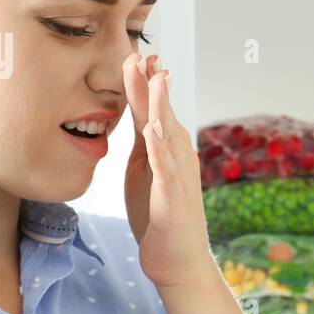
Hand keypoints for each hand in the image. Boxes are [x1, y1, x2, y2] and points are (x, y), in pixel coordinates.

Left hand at [122, 53, 213, 288]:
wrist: (177, 261)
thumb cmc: (158, 217)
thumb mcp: (144, 172)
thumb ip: (144, 143)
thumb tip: (138, 114)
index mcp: (165, 149)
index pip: (152, 109)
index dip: (143, 82)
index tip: (136, 53)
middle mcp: (176, 156)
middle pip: (161, 112)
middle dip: (152, 82)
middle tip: (143, 52)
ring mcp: (177, 176)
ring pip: (168, 134)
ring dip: (161, 105)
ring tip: (156, 78)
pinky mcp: (173, 198)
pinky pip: (165, 170)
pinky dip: (160, 148)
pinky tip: (153, 130)